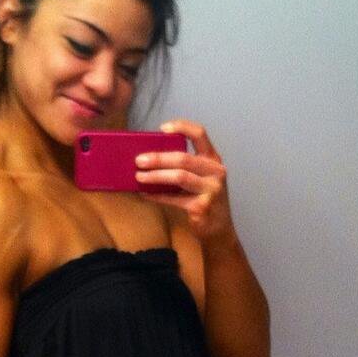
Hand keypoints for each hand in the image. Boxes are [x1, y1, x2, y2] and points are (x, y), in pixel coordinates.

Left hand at [135, 119, 235, 243]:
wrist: (219, 229)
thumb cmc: (203, 199)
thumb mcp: (200, 178)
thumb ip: (184, 167)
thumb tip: (149, 158)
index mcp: (213, 159)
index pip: (200, 135)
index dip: (182, 127)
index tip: (162, 128)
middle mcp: (215, 172)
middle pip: (184, 158)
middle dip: (158, 158)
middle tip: (138, 161)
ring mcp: (211, 190)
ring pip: (179, 177)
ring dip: (156, 176)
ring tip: (139, 176)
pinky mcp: (202, 207)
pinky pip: (174, 198)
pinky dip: (157, 196)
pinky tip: (145, 194)